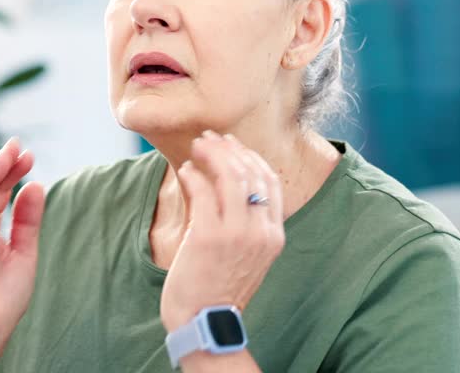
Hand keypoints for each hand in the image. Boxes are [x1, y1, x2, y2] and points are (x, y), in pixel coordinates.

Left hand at [160, 131, 284, 332]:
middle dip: (228, 149)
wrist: (203, 320)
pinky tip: (185, 171)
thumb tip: (230, 180)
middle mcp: (260, 232)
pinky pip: (202, 190)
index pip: (270, 182)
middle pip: (250, 173)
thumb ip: (248, 222)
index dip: (250, 157)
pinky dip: (193, 174)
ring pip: (229, 176)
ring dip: (211, 154)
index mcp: (274, 235)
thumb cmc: (219, 286)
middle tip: (209, 139)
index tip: (232, 145)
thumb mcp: (248, 254)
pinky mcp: (208, 236)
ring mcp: (236, 234)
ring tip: (196, 147)